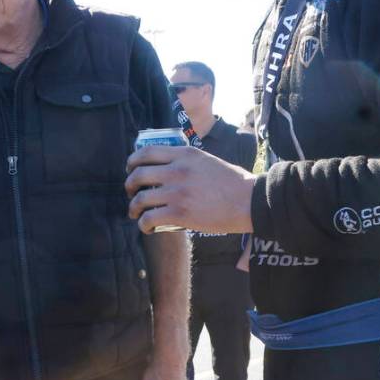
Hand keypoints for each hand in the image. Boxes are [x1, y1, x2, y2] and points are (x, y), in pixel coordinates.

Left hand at [125, 145, 255, 234]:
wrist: (250, 201)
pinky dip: (143, 225)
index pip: (147, 152)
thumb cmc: (233, 183)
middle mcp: (177, 170)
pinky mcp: (180, 213)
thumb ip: (187, 162)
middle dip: (128, 185)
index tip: (130, 169)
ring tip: (135, 213)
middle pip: (138, 174)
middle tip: (130, 193)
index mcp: (184, 154)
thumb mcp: (207, 160)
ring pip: (140, 198)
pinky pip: (149, 219)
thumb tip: (168, 169)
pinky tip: (147, 227)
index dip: (132, 161)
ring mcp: (177, 192)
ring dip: (133, 207)